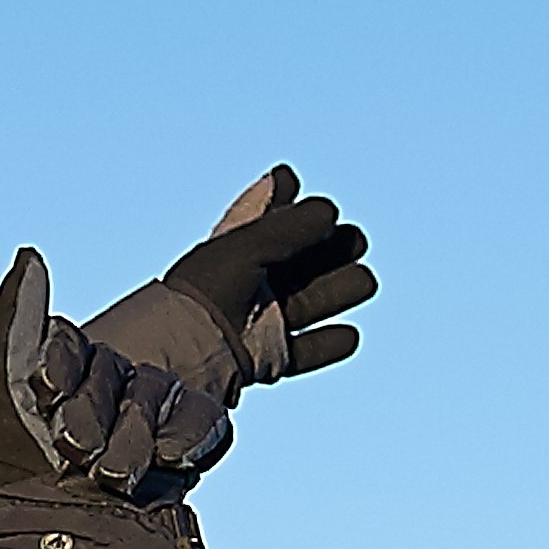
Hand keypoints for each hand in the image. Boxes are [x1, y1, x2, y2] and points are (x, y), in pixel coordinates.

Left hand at [0, 250, 233, 503]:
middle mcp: (107, 381)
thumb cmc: (27, 474)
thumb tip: (30, 255)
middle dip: (89, 413)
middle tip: (71, 452)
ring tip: (109, 477)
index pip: (68, 341)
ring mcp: (153, 408)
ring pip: (154, 393)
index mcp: (60, 368)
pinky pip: (201, 418)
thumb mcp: (3, 392)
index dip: (57, 368)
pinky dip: (180, 442)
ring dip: (128, 440)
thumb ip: (13, 322)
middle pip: (113, 368)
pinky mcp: (192, 438)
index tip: (43, 396)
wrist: (73, 548)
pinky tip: (162, 465)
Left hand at [92, 165, 378, 403]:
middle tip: (347, 243)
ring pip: (316, 298)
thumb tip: (330, 211)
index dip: (288, 201)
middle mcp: (254, 279)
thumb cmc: (206, 292)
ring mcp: (264, 319)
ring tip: (360, 281)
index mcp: (239, 245)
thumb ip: (288, 226)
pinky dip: (330, 343)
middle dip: (333, 247)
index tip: (294, 191)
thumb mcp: (246, 247)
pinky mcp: (271, 357)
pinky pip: (307, 349)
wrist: (188, 354)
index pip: (270, 211)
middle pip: (308, 256)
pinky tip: (348, 334)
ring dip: (341, 288)